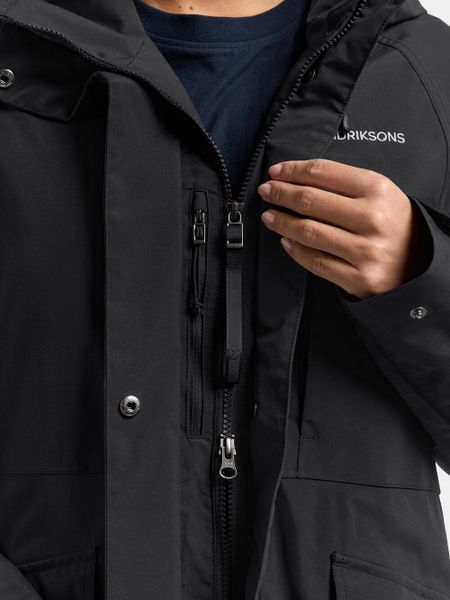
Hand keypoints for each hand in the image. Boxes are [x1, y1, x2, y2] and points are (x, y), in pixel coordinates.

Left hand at [258, 159, 431, 298]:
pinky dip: (295, 251)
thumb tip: (300, 178)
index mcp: (378, 190)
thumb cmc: (396, 226)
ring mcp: (365, 250)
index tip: (276, 172)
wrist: (422, 265)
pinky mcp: (358, 278)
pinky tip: (285, 242)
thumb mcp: (382, 195)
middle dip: (281, 193)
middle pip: (310, 200)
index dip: (294, 170)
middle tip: (267, 191)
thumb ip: (346, 184)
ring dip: (282, 222)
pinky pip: (316, 262)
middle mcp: (372, 219)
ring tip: (269, 216)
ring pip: (308, 231)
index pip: (324, 172)